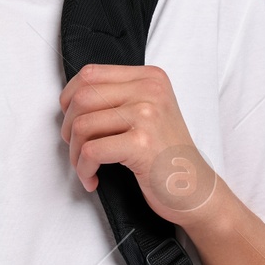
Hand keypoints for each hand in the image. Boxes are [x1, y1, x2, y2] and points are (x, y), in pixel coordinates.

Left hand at [59, 64, 220, 229]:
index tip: (71, 120)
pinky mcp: (142, 143)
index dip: (69, 98)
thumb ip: (117, 98)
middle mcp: (150, 90)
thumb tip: (70, 100)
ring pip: (82, 125)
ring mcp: (147, 114)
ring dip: (75, 153)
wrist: (195, 190)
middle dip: (69, 127)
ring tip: (86, 168)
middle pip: (82, 98)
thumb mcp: (148, 113)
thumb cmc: (166, 156)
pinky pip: (91, 151)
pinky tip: (93, 179)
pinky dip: (84, 169)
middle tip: (77, 149)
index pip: (90, 74)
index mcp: (150, 77)